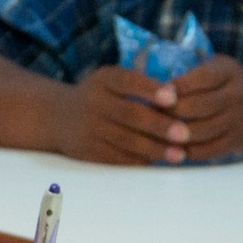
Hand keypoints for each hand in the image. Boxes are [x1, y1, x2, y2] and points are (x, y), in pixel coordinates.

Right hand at [58, 65, 191, 163]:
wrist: (58, 117)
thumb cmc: (99, 96)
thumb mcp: (110, 80)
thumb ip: (137, 85)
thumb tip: (177, 99)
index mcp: (103, 80)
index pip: (127, 81)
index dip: (150, 89)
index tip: (173, 98)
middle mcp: (93, 102)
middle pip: (130, 114)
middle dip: (160, 125)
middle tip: (185, 133)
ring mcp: (89, 128)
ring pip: (127, 141)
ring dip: (156, 149)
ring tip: (179, 154)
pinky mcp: (88, 151)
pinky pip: (118, 158)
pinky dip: (140, 160)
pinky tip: (158, 161)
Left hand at [159, 56, 242, 160]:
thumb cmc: (229, 87)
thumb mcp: (219, 68)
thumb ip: (194, 68)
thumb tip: (151, 76)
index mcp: (229, 71)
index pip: (200, 78)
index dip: (175, 87)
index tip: (155, 93)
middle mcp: (237, 95)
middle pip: (196, 106)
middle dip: (168, 112)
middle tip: (148, 114)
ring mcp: (238, 121)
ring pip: (198, 131)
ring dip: (172, 133)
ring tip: (154, 131)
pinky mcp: (235, 142)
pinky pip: (205, 150)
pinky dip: (184, 150)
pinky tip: (170, 146)